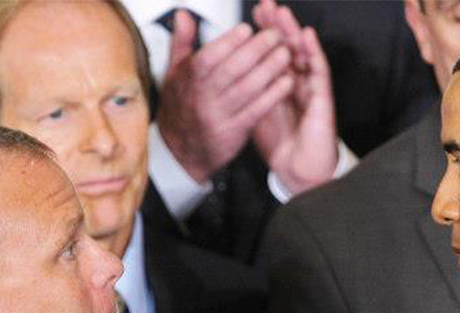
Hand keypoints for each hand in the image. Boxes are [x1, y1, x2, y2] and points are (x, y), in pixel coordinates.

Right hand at [157, 11, 293, 183]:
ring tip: (285, 54)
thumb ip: (181, 41)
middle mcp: (202, 99)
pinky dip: (273, 95)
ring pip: (247, 90)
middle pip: (231, 71)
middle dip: (256, 51)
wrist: (179, 152)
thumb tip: (183, 14)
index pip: (208, 58)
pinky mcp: (233, 133)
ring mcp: (218, 117)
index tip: (247, 28)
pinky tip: (286, 82)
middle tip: (275, 36)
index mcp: (189, 81)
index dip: (229, 42)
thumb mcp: (173, 73)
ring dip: (270, 70)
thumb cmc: (180, 108)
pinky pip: (256, 111)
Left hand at [250, 0, 338, 193]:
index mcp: (276, 83)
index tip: (250, 16)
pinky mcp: (322, 98)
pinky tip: (307, 36)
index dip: (260, 34)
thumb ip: (242, 89)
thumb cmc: (280, 141)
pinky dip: (314, 52)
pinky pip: (319, 72)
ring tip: (282, 12)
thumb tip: (220, 74)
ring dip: (293, 31)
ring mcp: (309, 87)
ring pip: (302, 53)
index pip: (268, 53)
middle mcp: (295, 81)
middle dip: (275, 25)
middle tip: (266, 5)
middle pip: (285, 46)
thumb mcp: (252, 111)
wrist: (298, 167)